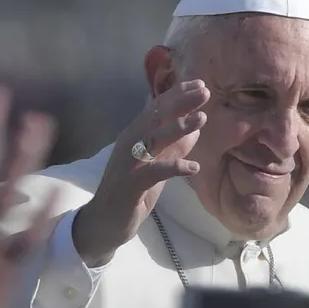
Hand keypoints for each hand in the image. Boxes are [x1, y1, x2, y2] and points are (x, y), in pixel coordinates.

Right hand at [72, 79, 209, 266]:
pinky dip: (173, 167)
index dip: (177, 95)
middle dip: (180, 103)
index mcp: (135, 136)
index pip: (156, 109)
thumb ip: (174, 147)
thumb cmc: (132, 192)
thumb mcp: (157, 166)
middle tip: (205, 91)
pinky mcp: (130, 185)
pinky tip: (193, 166)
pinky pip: (153, 172)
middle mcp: (129, 144)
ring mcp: (128, 163)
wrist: (103, 223)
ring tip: (202, 119)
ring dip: (178, 128)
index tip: (200, 84)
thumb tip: (197, 128)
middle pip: (155, 117)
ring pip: (153, 140)